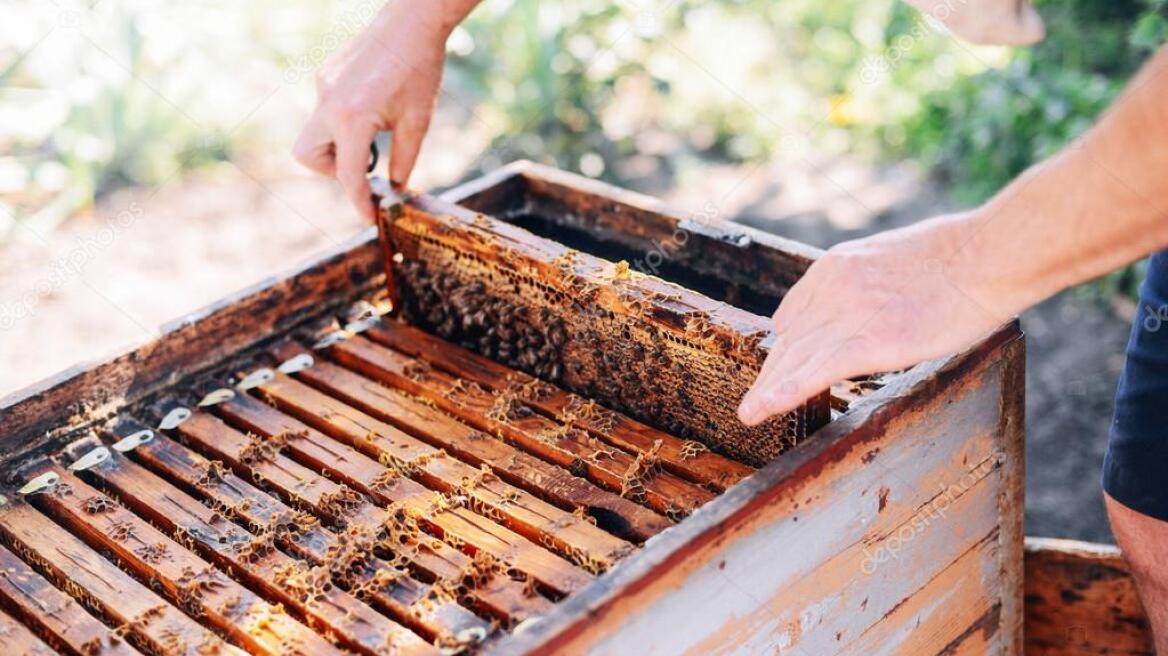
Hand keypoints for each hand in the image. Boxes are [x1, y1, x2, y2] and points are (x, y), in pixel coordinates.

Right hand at [293, 4, 448, 220]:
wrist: (413, 21)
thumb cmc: (420, 69)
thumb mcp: (417, 123)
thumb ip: (403, 162)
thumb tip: (395, 189)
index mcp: (351, 118)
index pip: (348, 176)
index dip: (360, 202)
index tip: (370, 217)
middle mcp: (328, 103)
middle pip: (308, 157)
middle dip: (332, 170)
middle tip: (365, 167)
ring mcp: (322, 86)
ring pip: (313, 132)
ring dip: (337, 146)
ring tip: (371, 136)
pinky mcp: (325, 75)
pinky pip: (325, 109)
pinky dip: (343, 120)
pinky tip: (372, 105)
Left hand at [736, 214, 1014, 425]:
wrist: (988, 254)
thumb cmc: (960, 255)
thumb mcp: (894, 256)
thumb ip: (869, 279)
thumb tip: (873, 298)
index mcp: (836, 266)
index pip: (796, 314)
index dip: (786, 346)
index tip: (779, 365)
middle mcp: (831, 288)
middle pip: (790, 340)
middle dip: (771, 373)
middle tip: (754, 401)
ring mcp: (847, 314)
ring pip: (795, 358)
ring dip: (768, 390)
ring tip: (749, 414)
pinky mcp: (868, 340)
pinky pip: (816, 372)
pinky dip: (786, 392)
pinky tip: (765, 408)